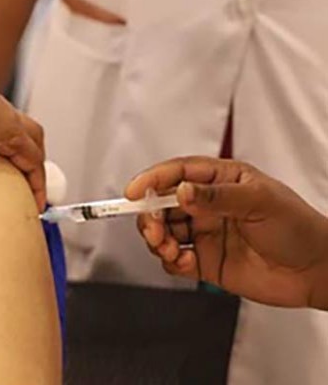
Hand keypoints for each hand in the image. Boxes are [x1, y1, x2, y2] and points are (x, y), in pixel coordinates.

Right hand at [127, 157, 327, 309]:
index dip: (152, 179)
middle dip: (149, 215)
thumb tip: (181, 192)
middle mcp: (207, 205)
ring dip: (156, 239)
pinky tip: (182, 262)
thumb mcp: (260, 202)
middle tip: (152, 229)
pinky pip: (174, 260)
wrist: (318, 271)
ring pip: (163, 232)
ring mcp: (205, 233)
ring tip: (166, 248)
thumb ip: (218, 197)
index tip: (134, 192)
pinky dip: (170, 261)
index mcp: (220, 180)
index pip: (177, 173)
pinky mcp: (205, 262)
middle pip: (161, 204)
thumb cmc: (298, 227)